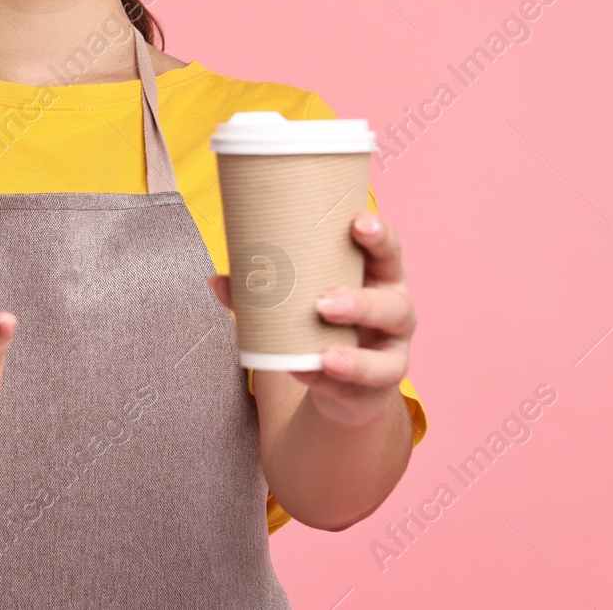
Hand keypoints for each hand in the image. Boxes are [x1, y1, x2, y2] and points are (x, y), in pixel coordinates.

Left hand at [208, 210, 415, 428]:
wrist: (342, 384)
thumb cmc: (323, 323)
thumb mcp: (302, 301)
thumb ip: (263, 292)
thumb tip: (216, 280)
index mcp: (378, 277)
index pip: (389, 250)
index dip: (379, 234)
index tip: (358, 223)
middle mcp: (395, 313)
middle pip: (392, 305)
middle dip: (360, 303)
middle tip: (323, 303)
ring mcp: (392, 354)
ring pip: (388, 358)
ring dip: (354, 357)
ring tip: (325, 354)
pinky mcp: (379, 389)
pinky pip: (362, 389)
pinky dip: (335, 383)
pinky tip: (314, 375)